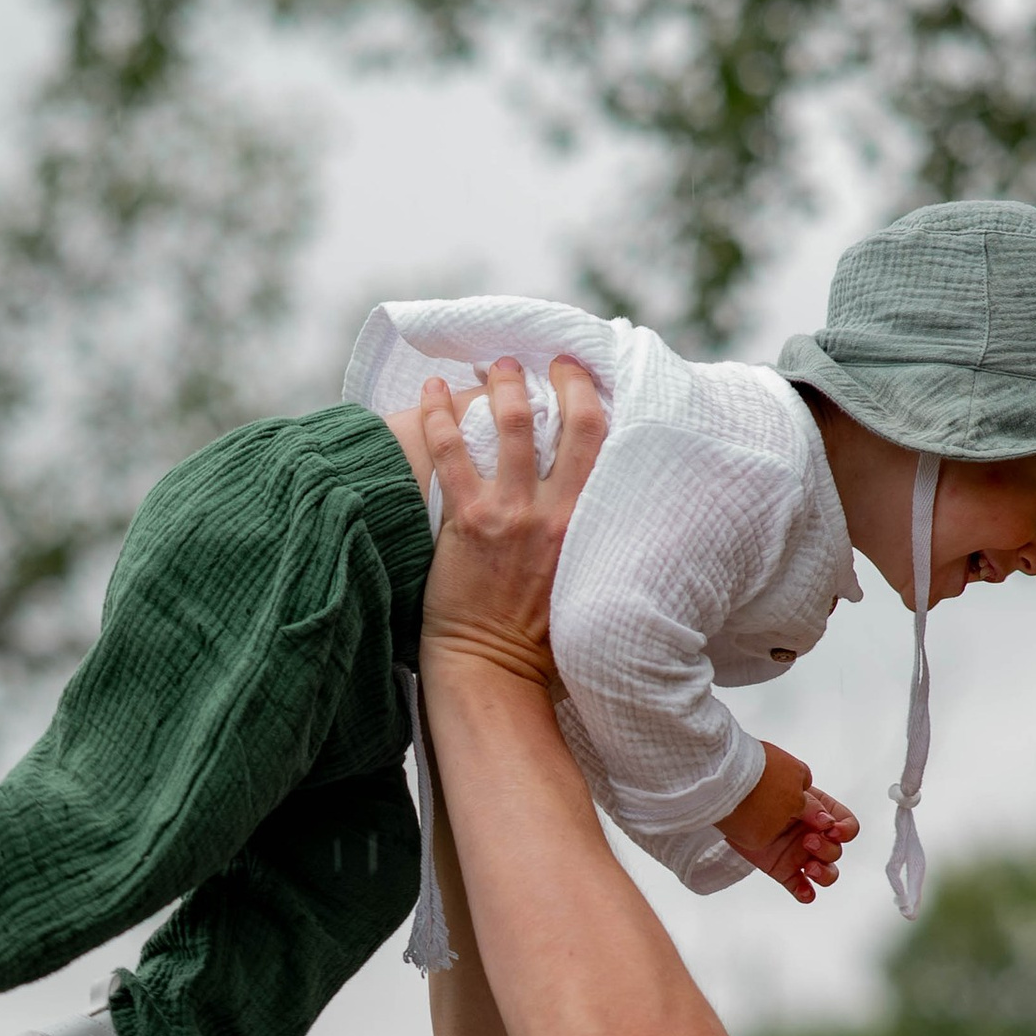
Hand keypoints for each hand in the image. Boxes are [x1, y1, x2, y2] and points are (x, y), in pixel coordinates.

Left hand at [416, 355, 608, 684]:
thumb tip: (599, 505)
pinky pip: (450, 453)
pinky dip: (439, 414)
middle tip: (547, 363)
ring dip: (503, 385)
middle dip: (560, 380)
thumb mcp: (589, 582)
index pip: (604, 442)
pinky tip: (431, 389)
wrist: (495, 672)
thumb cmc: (542, 640)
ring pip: (510, 424)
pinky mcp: (468, 522)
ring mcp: (513, 513)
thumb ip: (593, 539)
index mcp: (591, 523)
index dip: (593, 399)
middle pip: (571, 421)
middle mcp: (558, 511)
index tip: (583, 379)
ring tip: (495, 368)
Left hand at [722, 744, 858, 904]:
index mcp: (820, 812)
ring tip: (810, 867)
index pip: (846, 824)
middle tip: (807, 840)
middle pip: (836, 850)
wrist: (728, 795)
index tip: (832, 829)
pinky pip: (800, 886)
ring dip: (824, 873)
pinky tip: (804, 891)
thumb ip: (810, 805)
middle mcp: (813, 833)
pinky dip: (805, 892)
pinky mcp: (783, 869)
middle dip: (827, 848)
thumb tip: (827, 821)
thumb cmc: (759, 785)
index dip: (845, 829)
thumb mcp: (789, 788)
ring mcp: (799, 853)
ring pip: (826, 872)